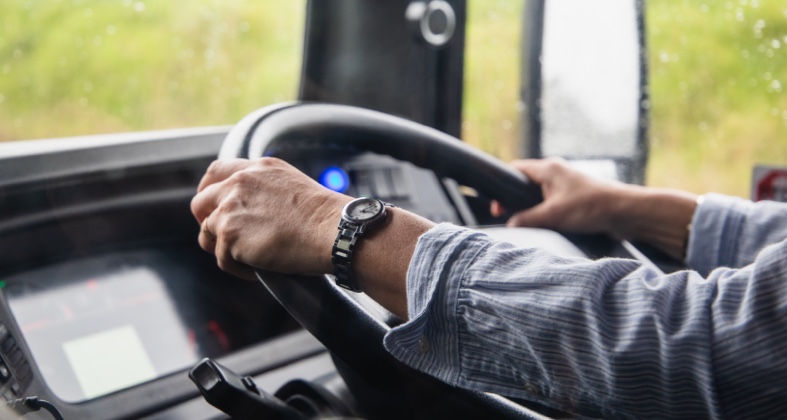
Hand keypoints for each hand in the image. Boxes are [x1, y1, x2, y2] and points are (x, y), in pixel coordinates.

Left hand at [190, 158, 351, 279]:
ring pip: (208, 234)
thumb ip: (265, 191)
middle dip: (206, 222)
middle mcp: (239, 183)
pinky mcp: (229, 235)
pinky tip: (259, 269)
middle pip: (200, 202)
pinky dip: (238, 269)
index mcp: (257, 169)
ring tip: (252, 260)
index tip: (211, 207)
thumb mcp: (292, 187)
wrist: (333, 231)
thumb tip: (252, 212)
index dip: (209, 190)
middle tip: (223, 240)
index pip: (217, 171)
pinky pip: (222, 259)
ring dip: (225, 250)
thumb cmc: (324, 218)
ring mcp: (230, 208)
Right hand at [492, 158, 697, 259]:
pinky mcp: (576, 196)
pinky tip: (549, 225)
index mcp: (548, 168)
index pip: (515, 169)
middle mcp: (557, 172)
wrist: (627, 212)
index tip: (498, 206)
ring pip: (539, 194)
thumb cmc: (592, 207)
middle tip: (510, 216)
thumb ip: (528, 219)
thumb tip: (511, 224)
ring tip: (530, 222)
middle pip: (526, 182)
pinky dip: (547, 212)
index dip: (503, 186)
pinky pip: (553, 202)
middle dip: (516, 199)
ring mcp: (567, 184)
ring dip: (533, 208)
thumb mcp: (554, 215)